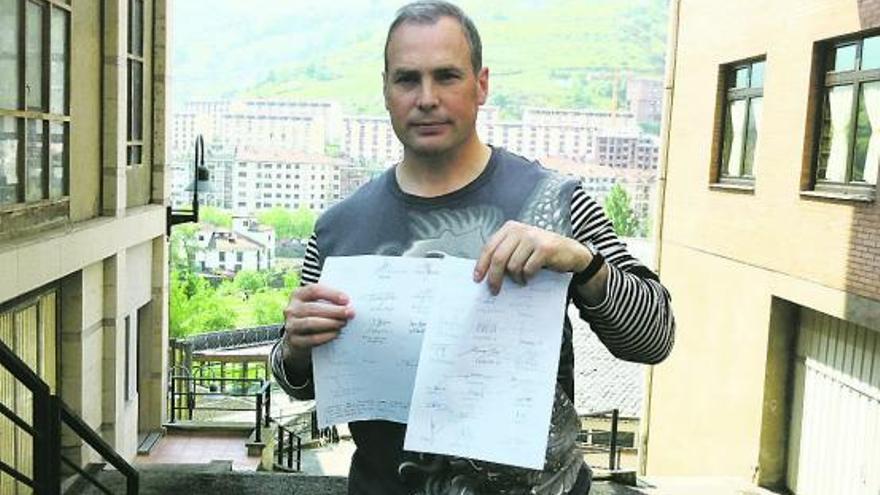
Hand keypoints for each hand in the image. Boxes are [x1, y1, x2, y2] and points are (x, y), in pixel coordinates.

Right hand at [281, 284, 354, 362]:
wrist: (299, 338)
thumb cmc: (313, 316)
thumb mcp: (317, 304)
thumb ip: (329, 300)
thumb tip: (348, 303)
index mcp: (298, 295)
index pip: (314, 290)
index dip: (331, 294)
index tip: (346, 300)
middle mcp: (292, 309)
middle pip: (313, 308)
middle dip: (335, 310)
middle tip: (350, 313)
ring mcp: (291, 325)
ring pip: (311, 323)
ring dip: (331, 323)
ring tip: (343, 323)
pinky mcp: (294, 341)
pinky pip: (311, 338)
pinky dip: (326, 336)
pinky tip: (336, 333)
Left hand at [473, 220, 589, 294]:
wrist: (571, 252)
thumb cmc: (541, 252)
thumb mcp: (520, 247)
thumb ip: (505, 253)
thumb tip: (485, 274)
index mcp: (510, 228)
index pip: (489, 247)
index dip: (481, 264)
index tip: (477, 279)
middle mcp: (520, 230)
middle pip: (498, 258)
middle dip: (494, 277)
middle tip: (494, 290)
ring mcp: (533, 238)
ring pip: (513, 266)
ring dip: (515, 278)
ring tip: (520, 280)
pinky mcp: (544, 248)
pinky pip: (527, 269)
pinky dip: (527, 277)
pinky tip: (530, 277)